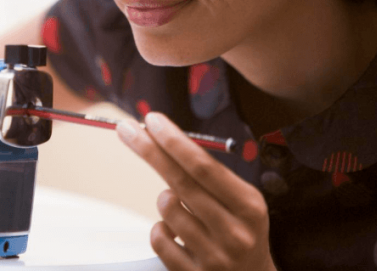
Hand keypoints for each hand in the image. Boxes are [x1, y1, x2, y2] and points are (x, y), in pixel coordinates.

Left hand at [117, 113, 275, 270]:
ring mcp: (213, 257)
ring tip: (181, 206)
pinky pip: (158, 238)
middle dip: (149, 149)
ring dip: (164, 198)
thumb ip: (210, 175)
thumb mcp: (241, 202)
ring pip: (166, 208)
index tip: (152, 120)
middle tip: (127, 128)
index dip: (174, 141)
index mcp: (249, 207)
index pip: (204, 166)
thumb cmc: (240, 230)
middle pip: (179, 181)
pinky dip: (161, 228)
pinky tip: (177, 232)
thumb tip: (164, 137)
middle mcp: (234, 232)